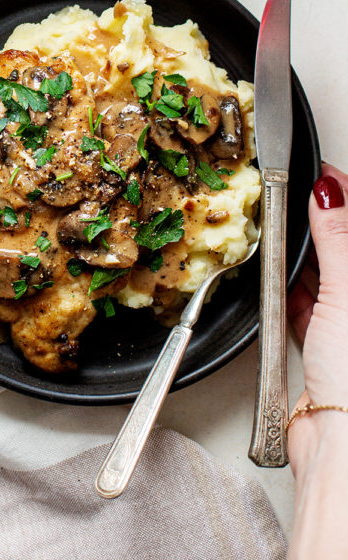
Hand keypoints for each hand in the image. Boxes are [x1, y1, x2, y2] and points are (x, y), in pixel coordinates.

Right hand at [287, 164, 347, 468]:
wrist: (339, 442)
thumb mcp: (347, 291)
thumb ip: (337, 238)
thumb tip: (330, 192)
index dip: (341, 197)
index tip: (319, 173)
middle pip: (340, 249)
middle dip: (315, 225)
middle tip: (291, 197)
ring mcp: (346, 326)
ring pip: (320, 275)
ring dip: (299, 257)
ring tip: (278, 234)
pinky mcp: (320, 346)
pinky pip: (299, 304)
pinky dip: (285, 289)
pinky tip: (274, 278)